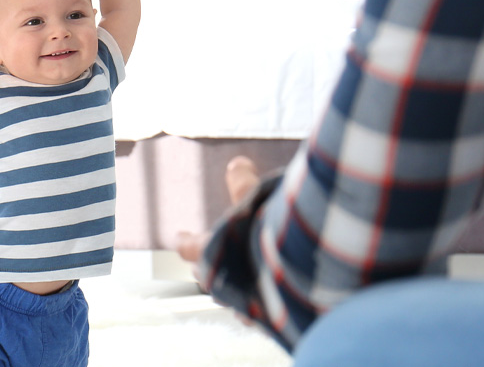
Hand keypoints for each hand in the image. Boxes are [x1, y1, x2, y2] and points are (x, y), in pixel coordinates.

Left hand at [177, 156, 259, 325]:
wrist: (304, 278)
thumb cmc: (271, 236)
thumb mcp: (256, 201)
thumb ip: (244, 185)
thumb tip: (236, 163)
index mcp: (214, 253)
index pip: (193, 247)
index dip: (187, 242)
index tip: (180, 237)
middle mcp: (225, 282)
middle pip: (209, 278)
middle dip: (206, 270)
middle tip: (200, 269)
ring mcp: (247, 306)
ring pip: (231, 300)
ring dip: (230, 292)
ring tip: (232, 290)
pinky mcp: (270, 320)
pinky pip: (258, 316)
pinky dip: (258, 309)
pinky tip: (265, 309)